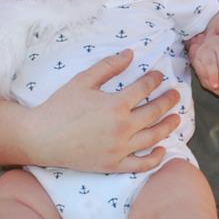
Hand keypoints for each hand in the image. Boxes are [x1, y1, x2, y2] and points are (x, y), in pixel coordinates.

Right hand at [29, 50, 181, 172]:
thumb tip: (130, 54)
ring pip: (154, 137)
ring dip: (169, 126)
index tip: (159, 76)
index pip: (144, 89)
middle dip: (168, 101)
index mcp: (116, 105)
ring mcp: (120, 149)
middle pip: (155, 112)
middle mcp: (122, 128)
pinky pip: (141, 164)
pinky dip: (155, 158)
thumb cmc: (59, 107)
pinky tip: (162, 150)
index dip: (154, 80)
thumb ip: (108, 66)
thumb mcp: (82, 81)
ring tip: (177, 118)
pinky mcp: (114, 164)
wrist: (41, 137)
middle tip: (176, 95)